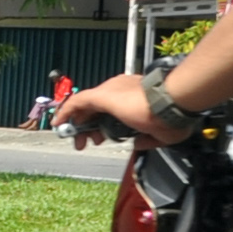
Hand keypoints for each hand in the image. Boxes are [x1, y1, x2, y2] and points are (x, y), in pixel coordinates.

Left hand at [59, 73, 187, 148]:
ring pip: (86, 105)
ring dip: (78, 123)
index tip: (103, 138)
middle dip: (90, 126)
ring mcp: (111, 90)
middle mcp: (121, 88)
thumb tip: (137, 143)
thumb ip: (147, 139)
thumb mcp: (161, 132)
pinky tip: (59, 123)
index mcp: (137, 95)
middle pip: (97, 108)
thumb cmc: (174, 115)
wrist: (173, 103)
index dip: (105, 125)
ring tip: (76, 139)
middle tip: (88, 142)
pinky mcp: (101, 95)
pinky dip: (66, 112)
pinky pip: (77, 102)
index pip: (114, 109)